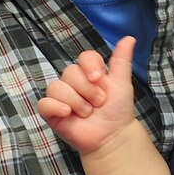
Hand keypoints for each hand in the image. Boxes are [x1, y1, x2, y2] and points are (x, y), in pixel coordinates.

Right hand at [38, 36, 137, 156]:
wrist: (112, 137)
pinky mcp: (51, 112)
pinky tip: (68, 114)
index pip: (83, 57)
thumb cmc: (117, 110)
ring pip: (56, 87)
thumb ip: (121, 61)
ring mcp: (61, 97)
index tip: (98, 79)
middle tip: (98, 103)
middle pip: (70, 72)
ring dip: (75, 101)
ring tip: (87, 113)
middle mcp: (73, 82)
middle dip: (87, 90)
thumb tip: (129, 37)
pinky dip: (56, 107)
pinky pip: (44, 103)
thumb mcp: (122, 84)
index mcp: (89, 72)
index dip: (90, 66)